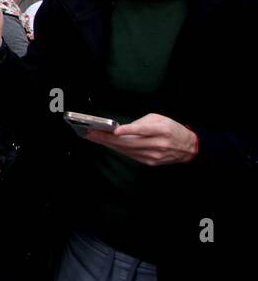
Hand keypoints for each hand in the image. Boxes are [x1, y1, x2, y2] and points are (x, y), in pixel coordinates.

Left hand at [80, 113, 198, 165]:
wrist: (188, 147)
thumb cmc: (172, 129)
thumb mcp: (159, 118)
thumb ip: (141, 122)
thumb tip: (122, 128)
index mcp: (162, 130)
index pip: (143, 130)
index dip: (129, 130)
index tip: (115, 131)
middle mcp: (159, 143)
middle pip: (130, 142)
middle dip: (108, 138)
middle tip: (92, 133)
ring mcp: (155, 155)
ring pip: (128, 150)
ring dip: (109, 144)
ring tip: (95, 138)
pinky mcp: (151, 162)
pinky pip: (131, 155)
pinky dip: (119, 149)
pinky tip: (108, 144)